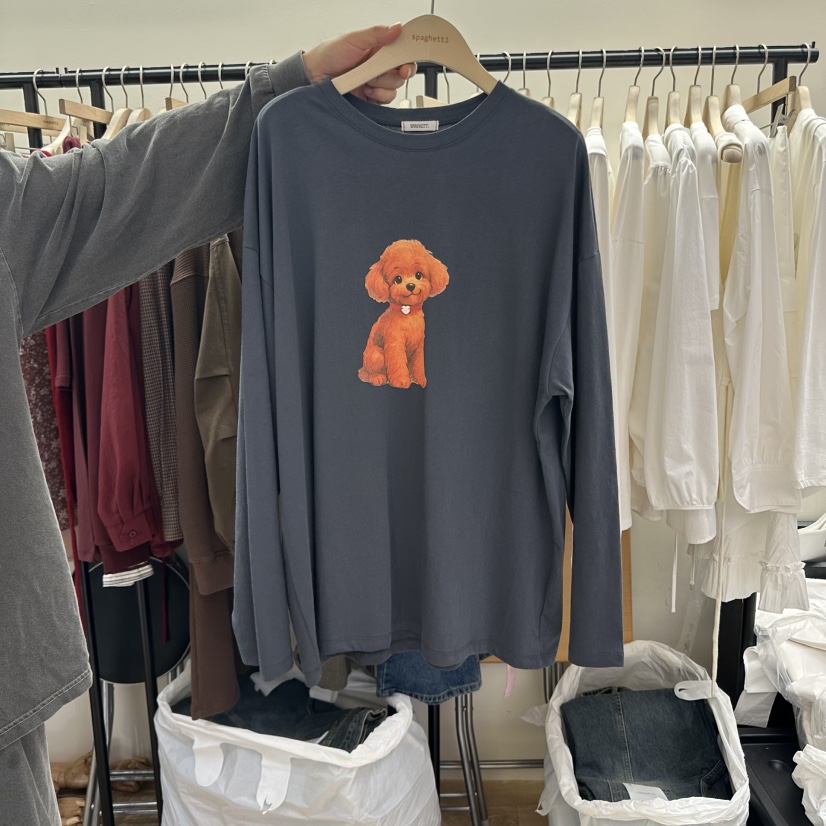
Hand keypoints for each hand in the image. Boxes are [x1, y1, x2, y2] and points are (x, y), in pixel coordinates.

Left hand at [302, 23, 416, 103]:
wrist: (315, 77)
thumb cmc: (330, 54)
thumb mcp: (353, 40)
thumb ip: (376, 34)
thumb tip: (397, 27)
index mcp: (378, 48)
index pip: (402, 52)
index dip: (408, 57)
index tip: (406, 62)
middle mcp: (380, 65)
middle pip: (402, 72)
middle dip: (395, 73)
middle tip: (382, 72)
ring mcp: (376, 82)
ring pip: (395, 87)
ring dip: (382, 84)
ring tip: (366, 80)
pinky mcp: (372, 97)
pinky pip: (386, 100)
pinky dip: (378, 95)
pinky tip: (365, 90)